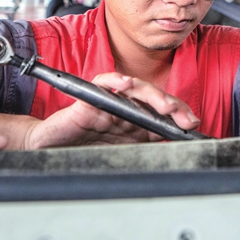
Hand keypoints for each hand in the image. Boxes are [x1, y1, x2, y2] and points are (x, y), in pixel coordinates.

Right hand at [23, 73, 199, 148]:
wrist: (47, 149)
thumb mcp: (116, 158)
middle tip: (186, 119)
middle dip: (174, 107)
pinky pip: (104, 81)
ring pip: (136, 89)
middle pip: (155, 101)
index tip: (193, 126)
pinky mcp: (90, 98)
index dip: (179, 117)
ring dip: (154, 95)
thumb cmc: (79, 153)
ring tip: (166, 106)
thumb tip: (171, 160)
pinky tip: (126, 83)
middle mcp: (125, 111)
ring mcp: (109, 102)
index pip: (163, 116)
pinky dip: (116, 79)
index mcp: (135, 127)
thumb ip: (139, 155)